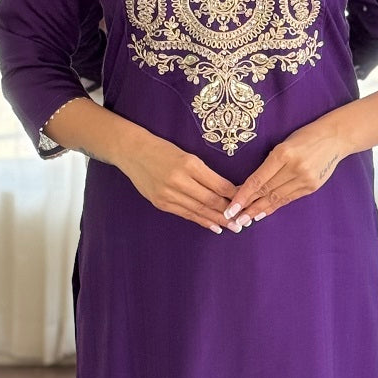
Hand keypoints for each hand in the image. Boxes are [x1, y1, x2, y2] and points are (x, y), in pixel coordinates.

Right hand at [121, 134, 243, 232]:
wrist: (133, 153)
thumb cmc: (163, 151)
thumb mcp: (187, 155)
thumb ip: (204, 173)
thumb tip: (226, 190)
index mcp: (189, 164)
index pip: (217, 184)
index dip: (233, 195)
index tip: (245, 202)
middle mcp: (179, 180)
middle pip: (210, 200)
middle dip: (228, 212)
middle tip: (242, 221)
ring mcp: (168, 193)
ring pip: (198, 210)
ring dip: (216, 220)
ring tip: (231, 227)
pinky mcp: (161, 203)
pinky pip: (185, 214)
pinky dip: (200, 221)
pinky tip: (213, 226)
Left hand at [222, 120, 348, 224]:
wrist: (335, 138)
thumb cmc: (304, 137)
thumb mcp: (284, 143)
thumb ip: (270, 163)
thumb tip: (249, 185)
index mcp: (283, 153)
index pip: (258, 179)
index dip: (243, 195)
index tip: (231, 207)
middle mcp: (294, 167)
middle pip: (266, 191)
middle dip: (248, 207)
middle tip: (233, 219)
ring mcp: (305, 179)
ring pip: (277, 198)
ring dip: (259, 210)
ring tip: (245, 220)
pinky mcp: (312, 186)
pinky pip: (289, 199)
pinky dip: (274, 207)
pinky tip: (263, 214)